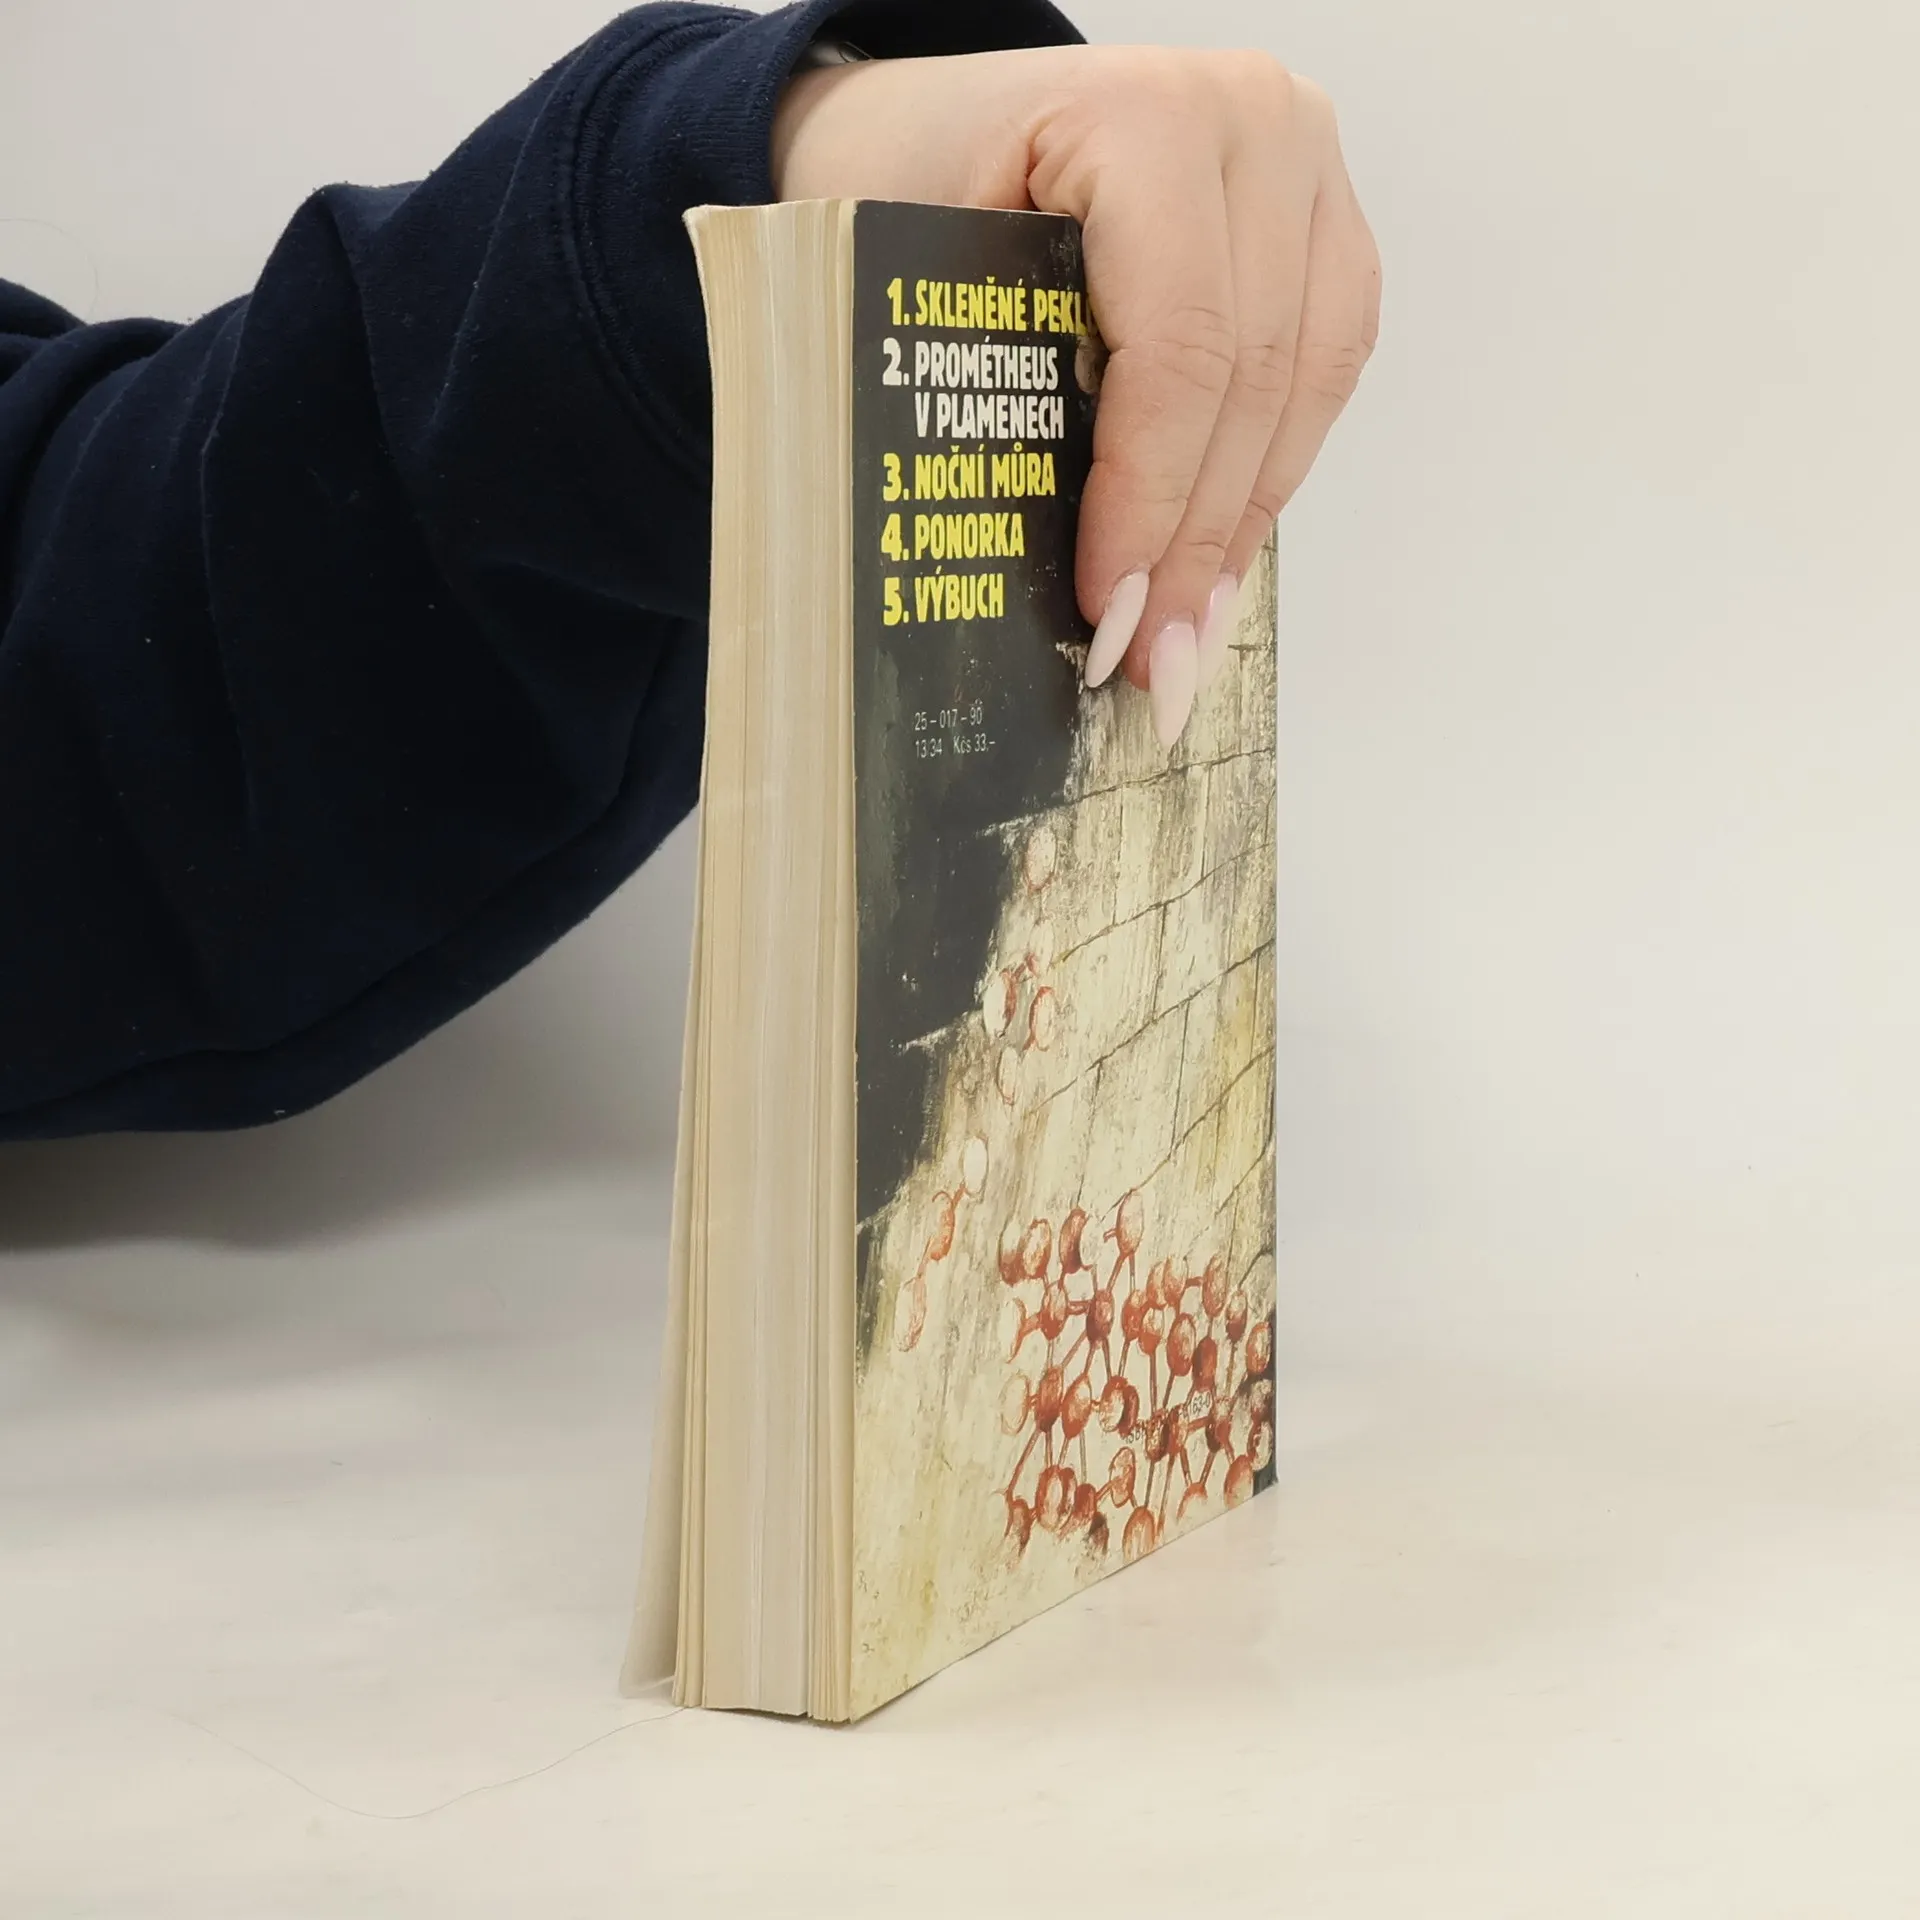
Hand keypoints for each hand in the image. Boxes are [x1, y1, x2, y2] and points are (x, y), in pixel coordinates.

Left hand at [774, 45, 1380, 742]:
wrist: (936, 117)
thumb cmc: (910, 179)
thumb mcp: (912, 265)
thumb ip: (985, 391)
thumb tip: (1039, 576)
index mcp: (1145, 116)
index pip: (1178, 348)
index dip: (1149, 498)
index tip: (1110, 607)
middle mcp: (1253, 125)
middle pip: (1252, 378)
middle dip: (1195, 541)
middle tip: (1152, 660)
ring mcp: (1303, 166)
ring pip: (1307, 384)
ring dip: (1244, 524)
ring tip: (1191, 632)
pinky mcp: (1320, 222)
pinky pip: (1325, 367)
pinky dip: (1270, 470)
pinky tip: (1223, 554)